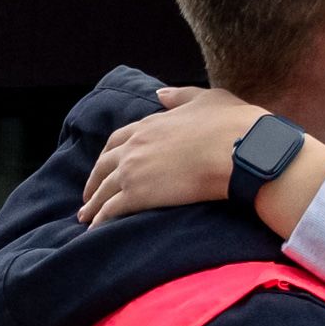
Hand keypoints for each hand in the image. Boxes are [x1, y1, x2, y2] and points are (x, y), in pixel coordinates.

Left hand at [79, 87, 264, 225]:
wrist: (239, 148)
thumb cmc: (231, 123)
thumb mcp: (206, 98)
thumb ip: (179, 96)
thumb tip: (159, 94)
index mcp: (149, 124)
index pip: (119, 139)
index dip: (109, 154)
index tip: (105, 165)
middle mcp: (135, 146)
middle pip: (104, 165)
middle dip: (94, 181)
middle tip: (88, 195)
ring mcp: (133, 170)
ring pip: (103, 190)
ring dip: (92, 205)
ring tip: (85, 218)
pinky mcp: (138, 194)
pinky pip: (111, 211)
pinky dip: (100, 221)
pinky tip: (96, 231)